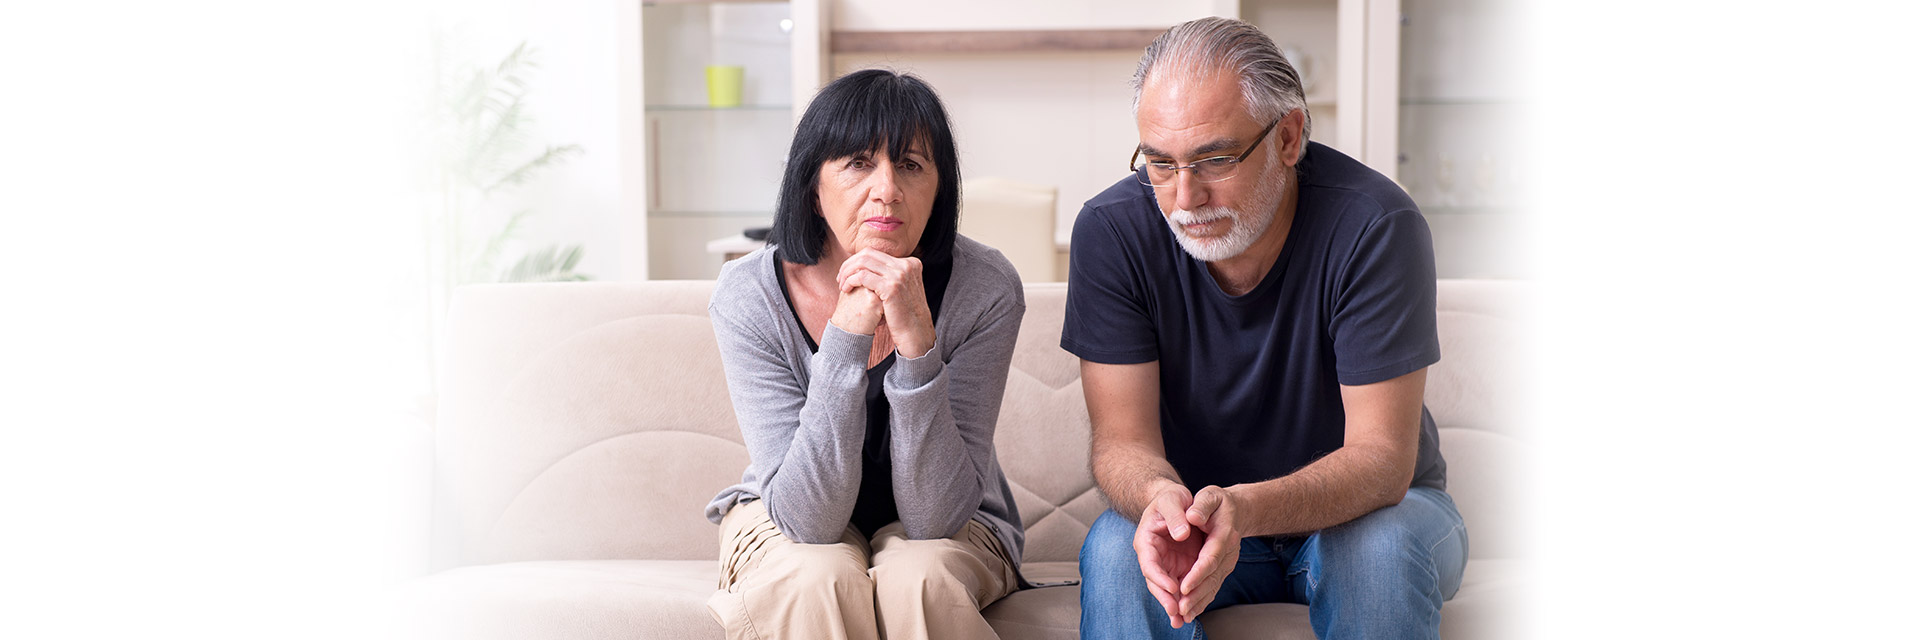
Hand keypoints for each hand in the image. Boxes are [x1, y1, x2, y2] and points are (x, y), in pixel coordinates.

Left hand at [836, 248, 933, 356]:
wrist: (915, 332)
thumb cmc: (904, 313)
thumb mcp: (901, 288)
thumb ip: (889, 275)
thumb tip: (867, 265)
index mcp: (910, 262)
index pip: (876, 253)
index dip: (857, 261)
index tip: (847, 273)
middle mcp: (907, 265)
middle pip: (868, 254)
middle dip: (850, 264)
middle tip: (840, 278)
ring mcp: (900, 275)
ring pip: (863, 262)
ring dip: (847, 272)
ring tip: (841, 285)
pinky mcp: (892, 287)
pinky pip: (862, 276)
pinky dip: (850, 281)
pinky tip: (845, 289)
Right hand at [1133, 481, 1200, 627]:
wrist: (1178, 502)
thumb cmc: (1171, 498)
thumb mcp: (1172, 500)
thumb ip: (1175, 516)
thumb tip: (1181, 534)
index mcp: (1146, 540)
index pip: (1149, 563)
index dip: (1159, 577)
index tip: (1173, 587)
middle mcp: (1153, 556)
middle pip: (1155, 582)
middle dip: (1165, 598)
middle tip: (1175, 612)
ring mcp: (1165, 564)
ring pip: (1167, 589)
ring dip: (1173, 605)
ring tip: (1180, 621)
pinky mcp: (1177, 568)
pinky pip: (1179, 587)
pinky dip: (1184, 600)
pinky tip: (1190, 614)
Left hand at [1175, 486, 1242, 621]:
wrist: (1234, 510)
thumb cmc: (1217, 502)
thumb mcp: (1210, 496)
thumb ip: (1201, 506)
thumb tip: (1192, 518)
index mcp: (1224, 534)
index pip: (1210, 557)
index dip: (1197, 573)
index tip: (1183, 587)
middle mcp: (1228, 551)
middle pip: (1212, 576)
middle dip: (1196, 594)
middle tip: (1180, 609)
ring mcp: (1227, 562)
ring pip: (1213, 585)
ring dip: (1198, 602)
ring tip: (1183, 616)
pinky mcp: (1223, 568)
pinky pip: (1213, 586)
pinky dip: (1202, 600)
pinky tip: (1191, 612)